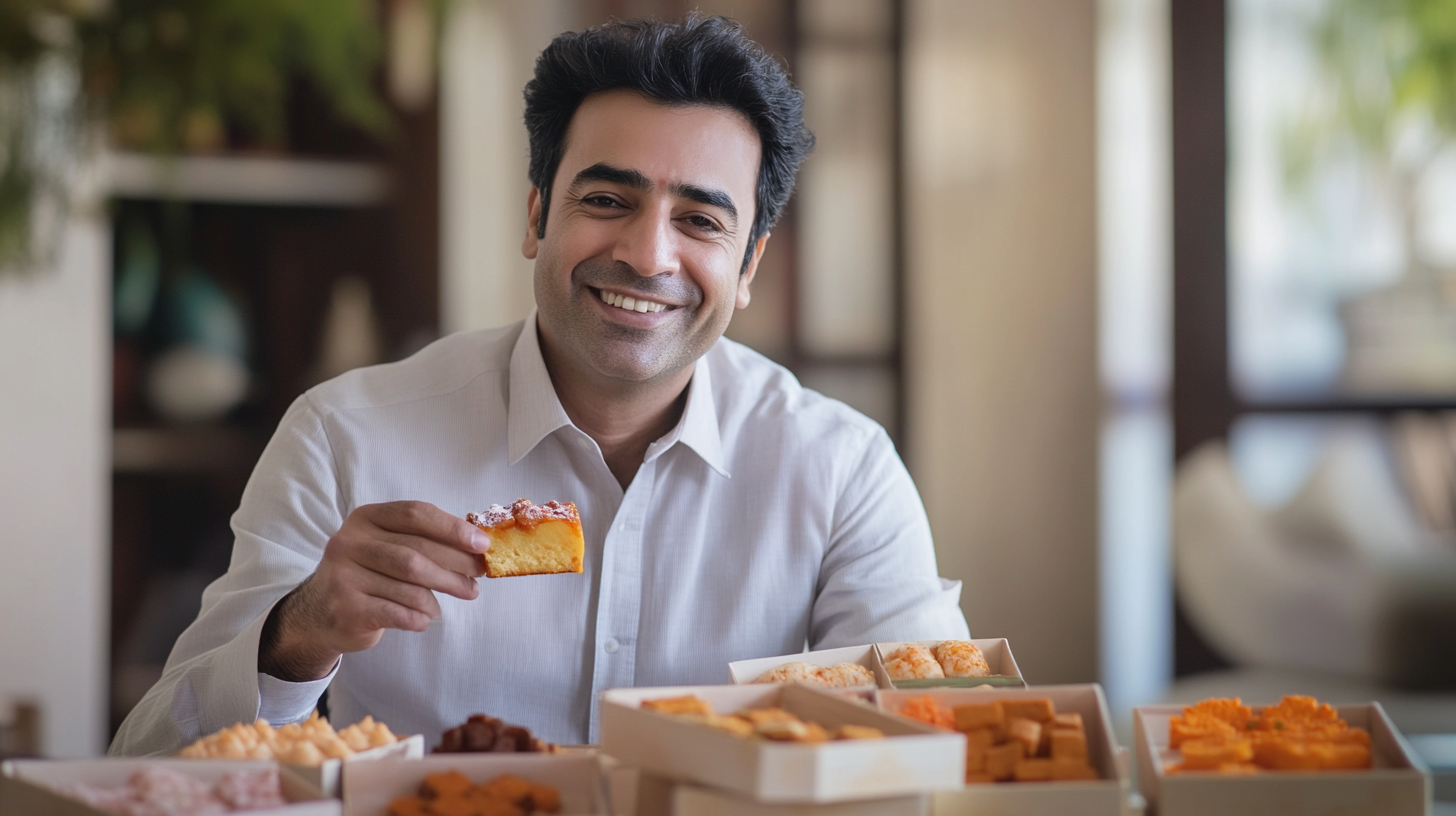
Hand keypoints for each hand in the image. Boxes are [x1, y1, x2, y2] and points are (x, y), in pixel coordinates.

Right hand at [259, 501, 488, 681]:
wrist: (319, 613)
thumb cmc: (369, 575)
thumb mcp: (387, 546)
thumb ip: (424, 540)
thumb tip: (478, 545)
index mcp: (365, 518)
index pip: (415, 514)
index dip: (453, 528)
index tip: (482, 544)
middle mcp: (349, 542)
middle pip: (416, 552)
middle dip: (456, 566)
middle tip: (479, 578)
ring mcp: (344, 576)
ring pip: (410, 586)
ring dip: (441, 594)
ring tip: (460, 595)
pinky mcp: (347, 609)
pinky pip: (399, 613)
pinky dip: (421, 617)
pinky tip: (426, 617)